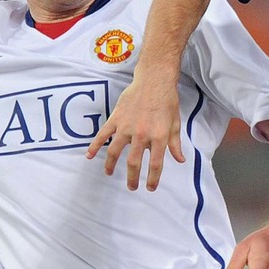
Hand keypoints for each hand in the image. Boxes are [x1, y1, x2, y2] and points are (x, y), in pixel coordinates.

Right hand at [85, 72, 183, 190]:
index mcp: (158, 137)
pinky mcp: (116, 118)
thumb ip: (175, 144)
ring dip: (110, 165)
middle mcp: (141, 134)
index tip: (150, 187)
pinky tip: (89, 155)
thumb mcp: (175, 124)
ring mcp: (126, 127)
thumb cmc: (167, 101)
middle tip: (132, 187)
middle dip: (132, 178)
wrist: (154, 80)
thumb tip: (179, 160)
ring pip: (115, 151)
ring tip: (109, 174)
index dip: (152, 178)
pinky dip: (95, 145)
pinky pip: (103, 134)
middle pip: (133, 162)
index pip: (155, 164)